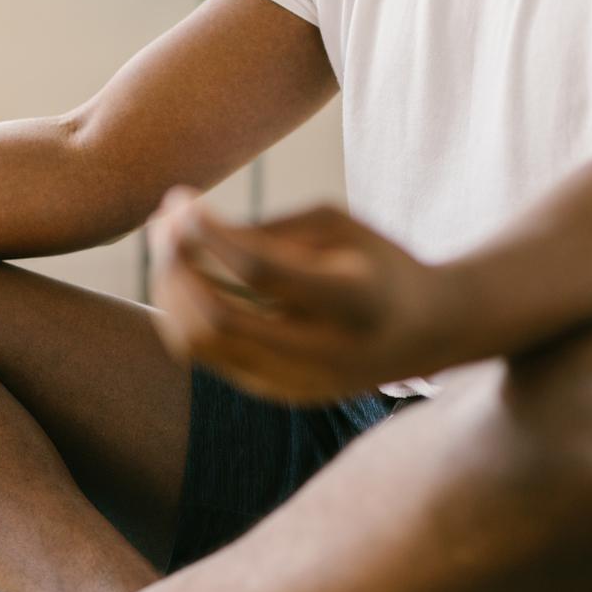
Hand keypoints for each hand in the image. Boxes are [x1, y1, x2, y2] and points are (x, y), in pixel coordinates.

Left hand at [147, 188, 460, 403]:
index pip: (259, 269)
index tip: (181, 198)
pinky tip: (182, 277)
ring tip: (165, 243)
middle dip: (176, 264)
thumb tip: (184, 230)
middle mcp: (324, 353)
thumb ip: (266, 229)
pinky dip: (182, 314)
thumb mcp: (338, 227)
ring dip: (170, 290)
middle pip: (217, 318)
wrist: (428, 332)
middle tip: (163, 220)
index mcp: (353, 299)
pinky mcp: (277, 393)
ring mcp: (297, 383)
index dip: (207, 232)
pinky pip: (207, 357)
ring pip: (200, 345)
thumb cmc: (376, 262)